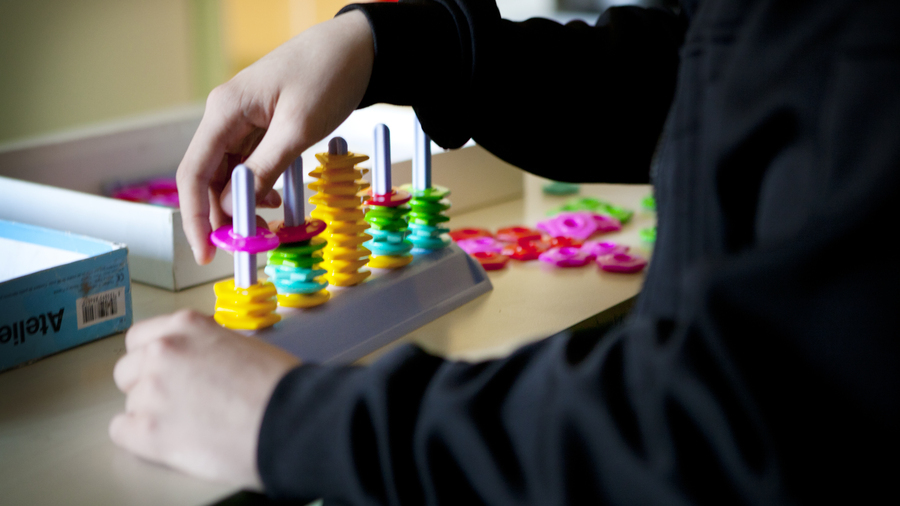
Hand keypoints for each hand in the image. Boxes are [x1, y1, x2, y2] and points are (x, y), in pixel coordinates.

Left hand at [109, 310, 300, 487]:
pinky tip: (168, 440)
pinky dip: (140, 439)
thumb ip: (207, 349)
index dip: (154, 358)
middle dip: (148, 385)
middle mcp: (163, 351)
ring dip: (151, 414)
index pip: (141, 338)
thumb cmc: (280, 387)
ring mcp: (152, 390)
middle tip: (178, 401)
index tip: (166, 371)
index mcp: (187, 326)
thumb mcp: (241, 345)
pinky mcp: (148, 431)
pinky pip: (121, 432)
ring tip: (187, 425)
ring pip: (130, 403)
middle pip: (128, 370)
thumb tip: (197, 365)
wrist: (290, 420)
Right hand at [177, 11, 373, 263]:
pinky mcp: (261, 125)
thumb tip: (234, 206)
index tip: (207, 252)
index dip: (195, 217)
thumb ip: (265, 167)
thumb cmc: (327, 76)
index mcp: (225, 111)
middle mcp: (225, 116)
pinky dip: (257, 186)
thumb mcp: (299, 128)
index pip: (193, 174)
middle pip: (208, 177)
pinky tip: (274, 198)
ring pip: (228, 174)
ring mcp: (242, 121)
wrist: (355, 48)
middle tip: (245, 246)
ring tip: (264, 225)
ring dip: (241, 203)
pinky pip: (248, 164)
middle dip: (221, 215)